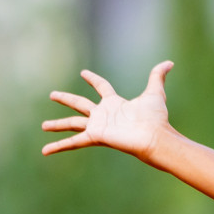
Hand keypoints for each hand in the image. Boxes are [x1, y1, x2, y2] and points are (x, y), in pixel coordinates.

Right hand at [42, 61, 174, 160]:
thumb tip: (170, 62)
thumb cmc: (155, 118)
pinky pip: (73, 142)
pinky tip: (45, 151)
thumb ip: (158, 76)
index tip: (83, 73)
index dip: (93, 80)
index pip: (102, 88)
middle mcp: (104, 114)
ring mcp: (98, 126)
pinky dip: (58, 147)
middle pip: (80, 104)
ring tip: (43, 125)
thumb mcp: (155, 93)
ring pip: (72, 124)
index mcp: (115, 103)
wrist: (154, 137)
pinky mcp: (94, 136)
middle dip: (66, 99)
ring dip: (57, 125)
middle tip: (52, 94)